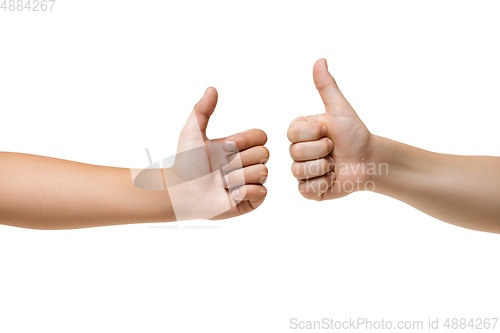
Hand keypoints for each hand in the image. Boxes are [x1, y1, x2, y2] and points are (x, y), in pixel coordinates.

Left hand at [168, 87, 268, 219]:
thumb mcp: (192, 132)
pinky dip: (244, 192)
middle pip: (264, 153)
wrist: (180, 192)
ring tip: (222, 183)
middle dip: (238, 161)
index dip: (246, 140)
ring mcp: (250, 182)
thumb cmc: (185, 164)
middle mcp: (247, 163)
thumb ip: (202, 110)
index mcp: (238, 146)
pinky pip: (262, 192)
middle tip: (220, 169)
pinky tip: (229, 195)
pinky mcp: (251, 200)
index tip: (224, 145)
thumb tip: (212, 88)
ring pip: (262, 172)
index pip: (261, 136)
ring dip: (238, 178)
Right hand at [287, 59, 374, 199]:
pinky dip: (323, 184)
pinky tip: (333, 178)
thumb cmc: (355, 134)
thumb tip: (320, 60)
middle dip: (322, 152)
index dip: (314, 135)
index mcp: (299, 132)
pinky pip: (306, 189)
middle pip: (295, 154)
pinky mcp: (308, 190)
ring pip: (299, 172)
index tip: (329, 131)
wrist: (370, 161)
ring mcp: (301, 171)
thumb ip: (327, 87)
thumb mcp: (340, 110)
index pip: (292, 135)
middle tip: (334, 150)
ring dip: (324, 168)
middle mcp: (296, 151)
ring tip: (334, 165)